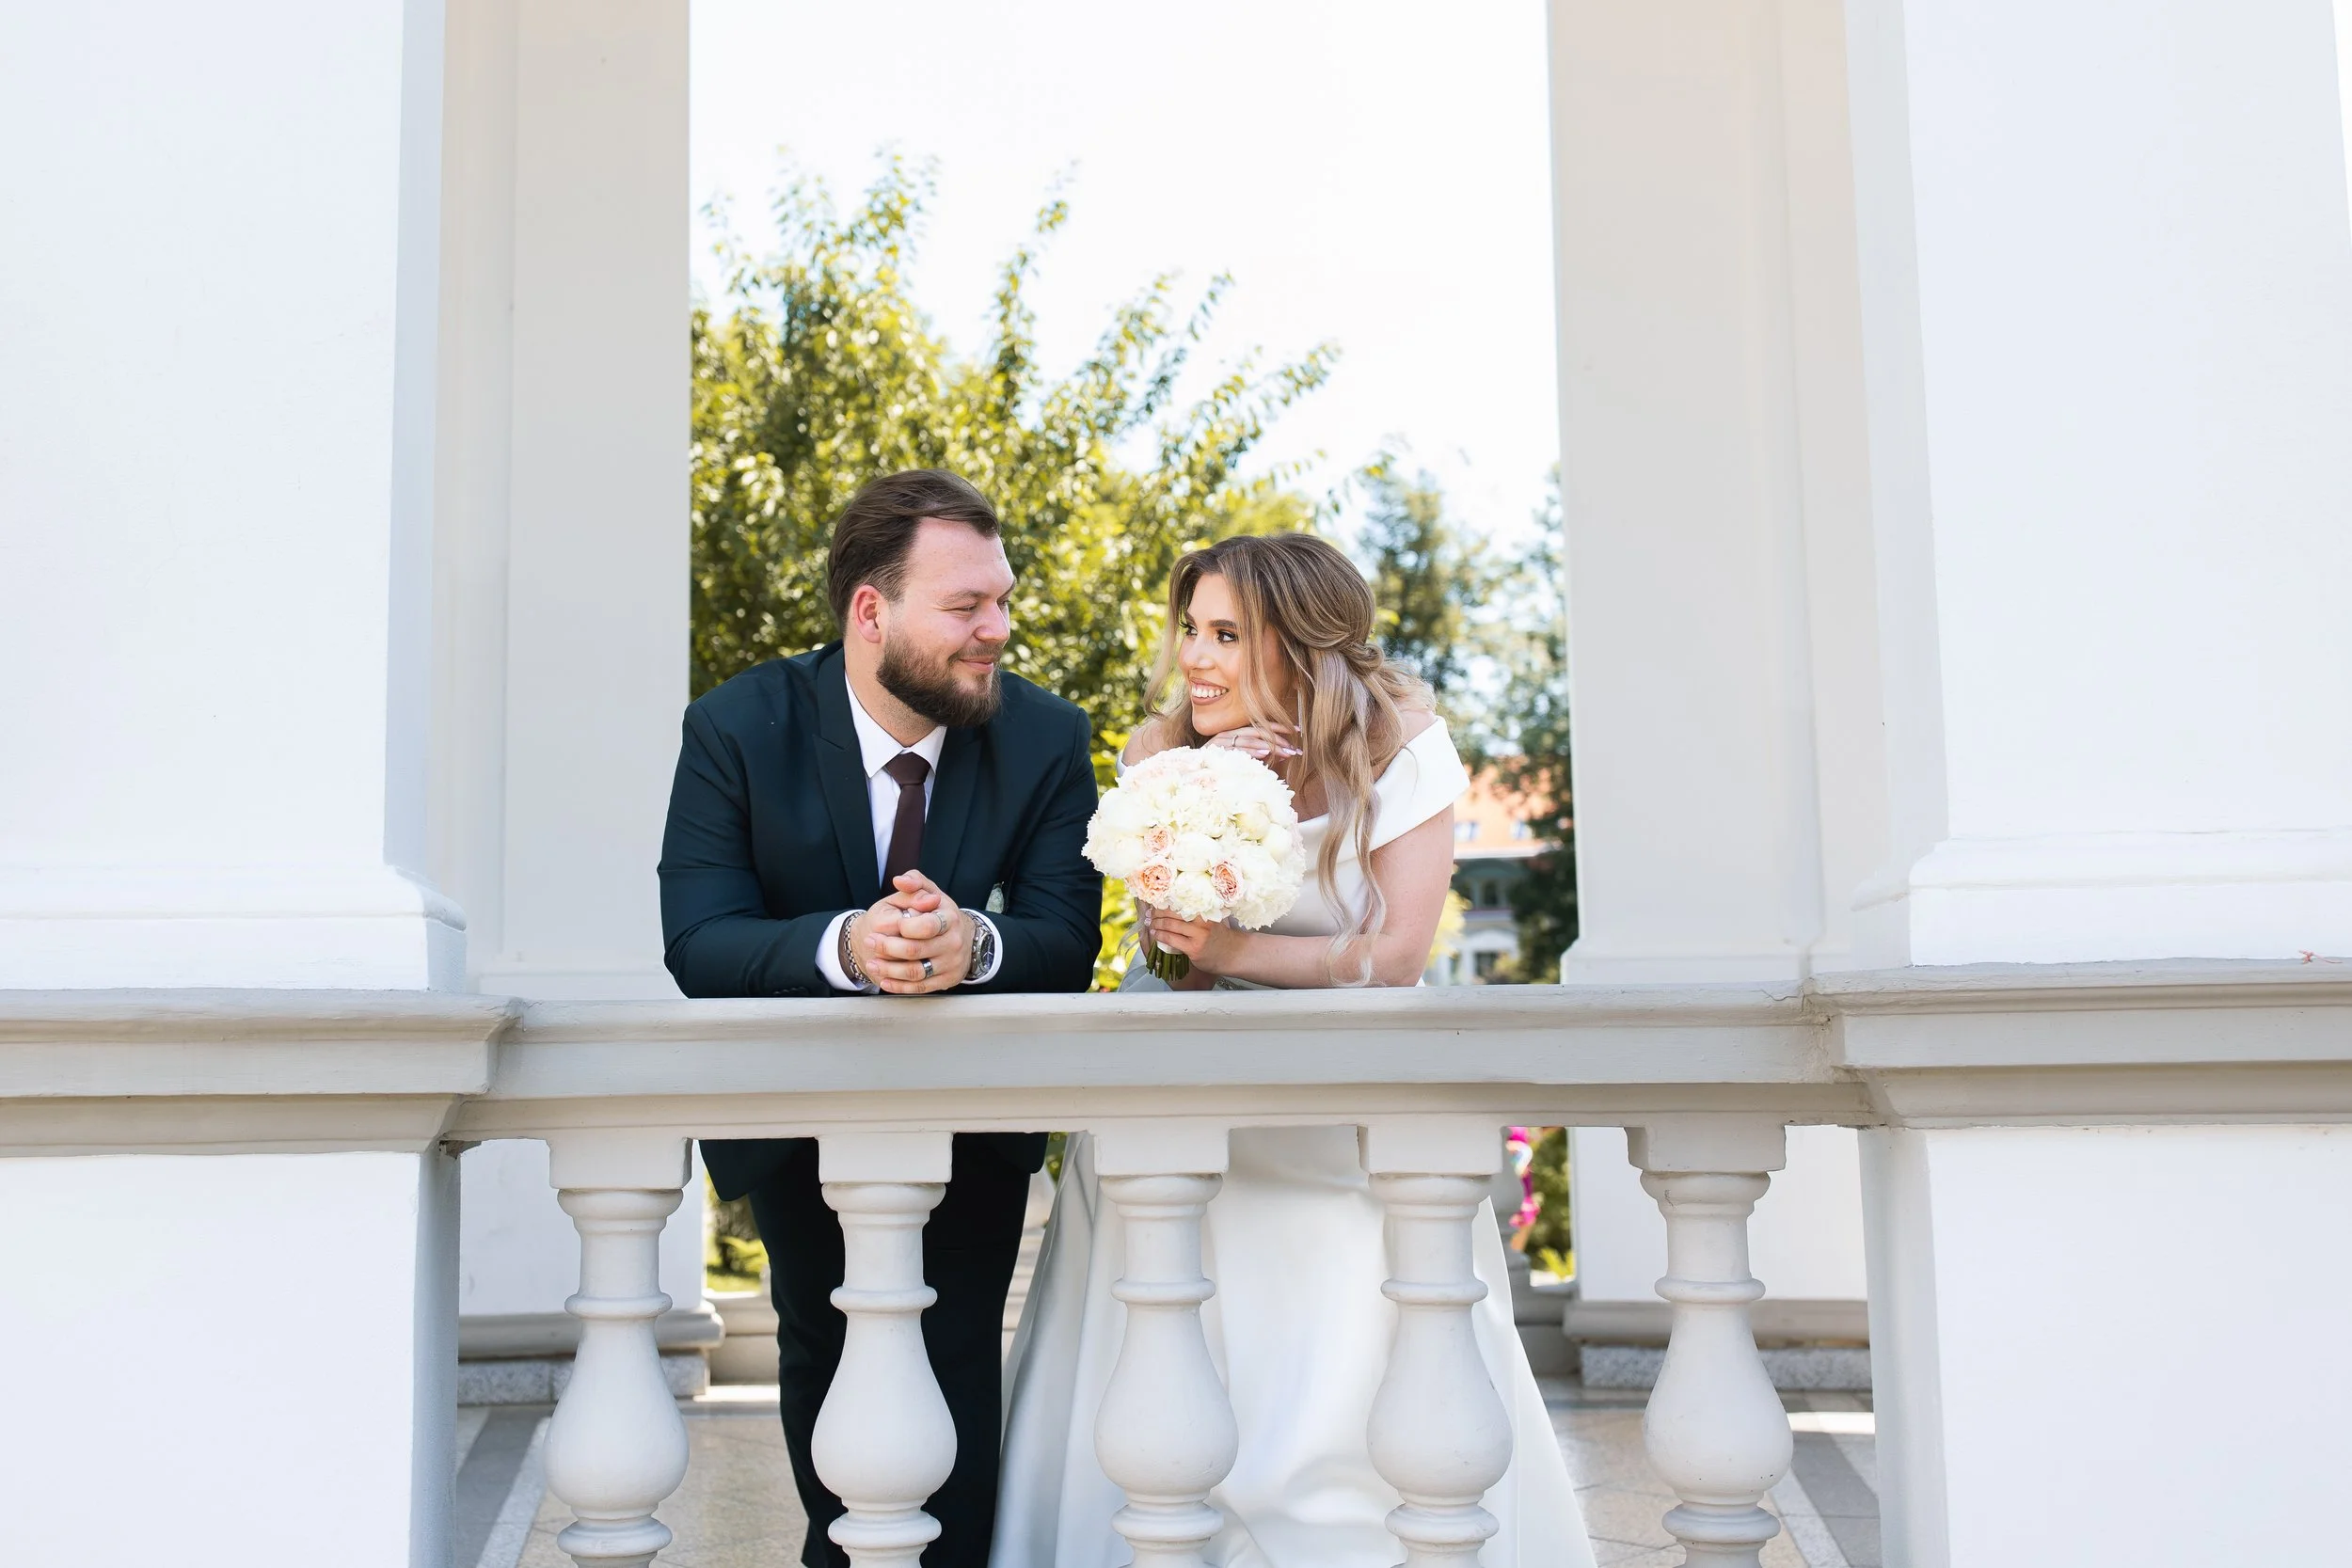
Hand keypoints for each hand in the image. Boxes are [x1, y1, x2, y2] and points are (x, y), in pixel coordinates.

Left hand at [856, 871, 972, 993]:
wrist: (962, 938)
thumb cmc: (939, 913)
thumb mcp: (931, 892)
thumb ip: (915, 882)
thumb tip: (899, 880)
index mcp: (950, 918)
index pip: (927, 925)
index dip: (904, 927)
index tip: (886, 925)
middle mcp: (954, 942)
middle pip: (916, 950)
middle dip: (887, 947)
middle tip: (869, 942)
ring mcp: (951, 963)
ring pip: (916, 972)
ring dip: (889, 969)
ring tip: (872, 963)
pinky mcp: (947, 981)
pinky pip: (920, 988)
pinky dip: (899, 986)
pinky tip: (884, 979)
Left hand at [1140, 907, 1240, 976]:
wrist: (1232, 954)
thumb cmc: (1219, 936)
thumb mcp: (1211, 919)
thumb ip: (1197, 913)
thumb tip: (1173, 905)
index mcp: (1205, 910)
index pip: (1181, 901)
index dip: (1166, 901)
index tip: (1156, 901)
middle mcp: (1201, 920)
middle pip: (1173, 911)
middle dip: (1158, 912)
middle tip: (1151, 913)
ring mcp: (1198, 934)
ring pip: (1170, 925)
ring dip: (1157, 924)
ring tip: (1151, 923)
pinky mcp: (1193, 948)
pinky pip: (1172, 939)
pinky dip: (1161, 936)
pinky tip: (1156, 934)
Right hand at [1203, 723, 1299, 762]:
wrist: (1192, 773)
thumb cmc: (1220, 767)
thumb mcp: (1244, 760)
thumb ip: (1261, 755)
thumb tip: (1283, 754)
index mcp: (1236, 733)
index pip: (1261, 726)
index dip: (1280, 728)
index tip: (1297, 731)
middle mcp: (1229, 733)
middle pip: (1258, 731)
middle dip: (1278, 739)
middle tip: (1294, 749)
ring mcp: (1221, 741)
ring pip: (1249, 738)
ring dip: (1269, 745)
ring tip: (1284, 751)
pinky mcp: (1216, 750)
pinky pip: (1236, 748)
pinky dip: (1251, 750)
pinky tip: (1264, 753)